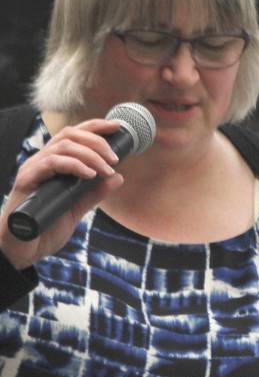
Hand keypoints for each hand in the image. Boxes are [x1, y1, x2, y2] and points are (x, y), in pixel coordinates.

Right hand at [0, 119, 125, 268]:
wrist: (22, 249)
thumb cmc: (46, 228)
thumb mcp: (77, 209)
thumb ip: (94, 193)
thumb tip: (118, 177)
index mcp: (53, 164)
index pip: (73, 135)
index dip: (95, 127)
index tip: (117, 127)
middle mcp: (41, 162)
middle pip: (69, 134)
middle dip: (97, 141)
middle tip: (114, 159)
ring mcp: (33, 169)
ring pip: (63, 145)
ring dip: (90, 155)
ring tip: (106, 170)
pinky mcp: (26, 181)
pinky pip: (51, 163)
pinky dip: (73, 165)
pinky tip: (89, 175)